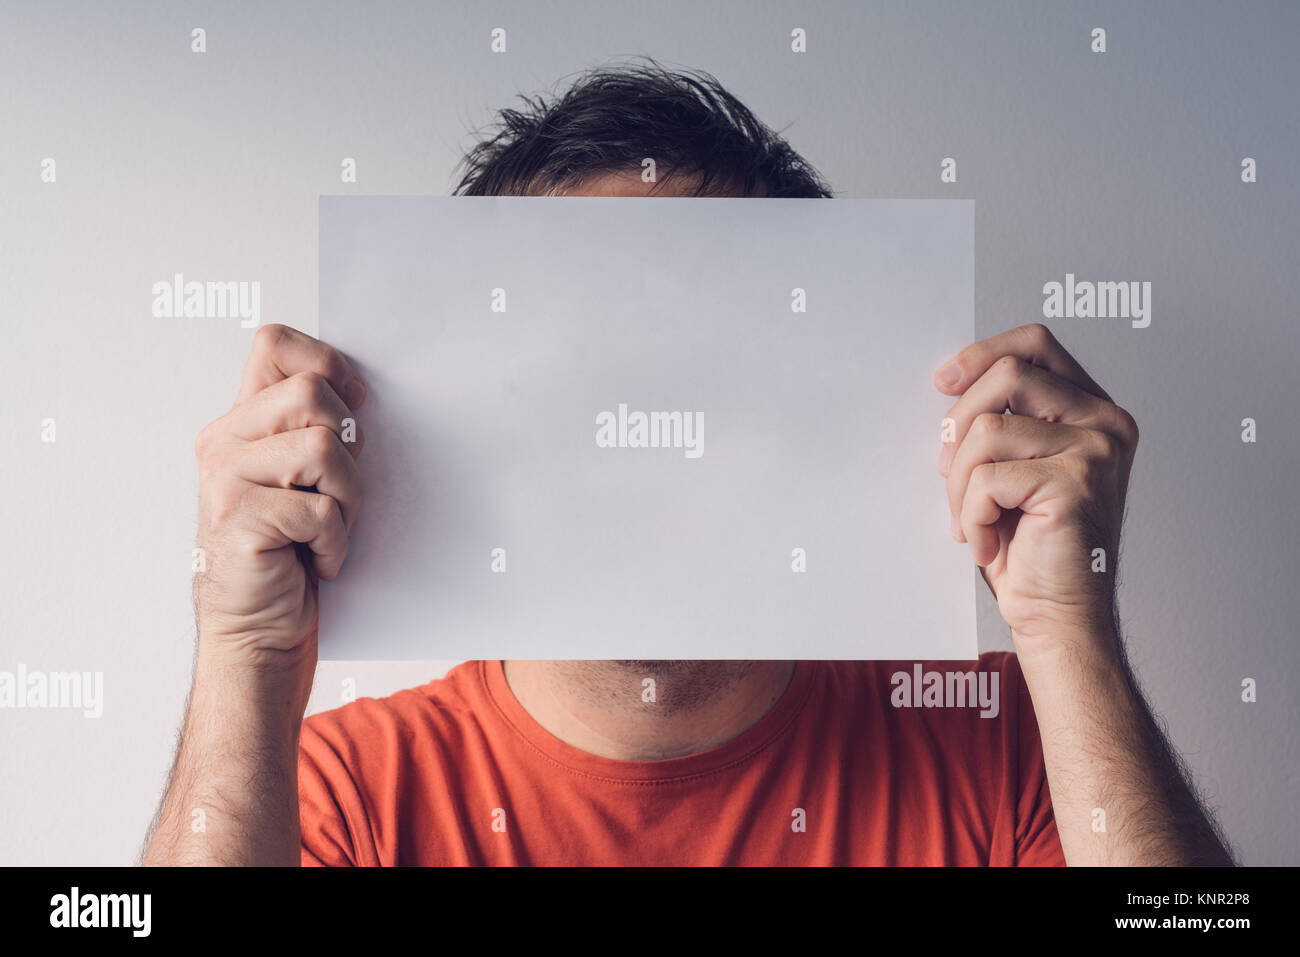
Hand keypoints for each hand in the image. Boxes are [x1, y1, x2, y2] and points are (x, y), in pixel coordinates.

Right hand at [193, 324, 366, 665]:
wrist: (260, 634)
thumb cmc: (294, 555)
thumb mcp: (309, 479)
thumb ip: (317, 427)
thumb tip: (359, 388)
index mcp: (242, 422)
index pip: (276, 344)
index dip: (328, 364)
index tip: (354, 409)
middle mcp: (223, 440)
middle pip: (313, 393)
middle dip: (349, 448)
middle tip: (335, 496)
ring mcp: (224, 477)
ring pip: (322, 447)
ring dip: (347, 500)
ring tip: (326, 532)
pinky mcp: (237, 517)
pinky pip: (321, 509)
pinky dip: (335, 543)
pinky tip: (314, 561)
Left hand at [934, 323, 1137, 652]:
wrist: (1056, 615)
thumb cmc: (1029, 546)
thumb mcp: (1013, 466)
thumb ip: (1002, 418)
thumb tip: (951, 381)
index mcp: (1094, 411)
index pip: (1036, 345)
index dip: (982, 353)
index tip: (943, 382)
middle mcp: (1105, 422)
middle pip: (1006, 375)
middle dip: (957, 428)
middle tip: (949, 479)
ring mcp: (1096, 450)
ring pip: (986, 429)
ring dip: (959, 484)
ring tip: (972, 522)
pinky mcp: (1076, 482)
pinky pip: (988, 478)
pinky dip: (972, 514)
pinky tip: (987, 543)